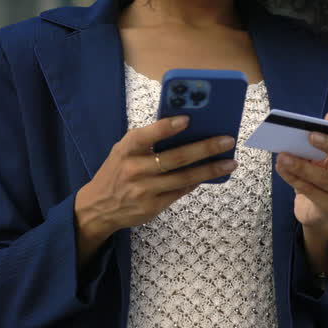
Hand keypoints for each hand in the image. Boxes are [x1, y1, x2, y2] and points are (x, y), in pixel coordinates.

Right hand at [74, 116, 237, 244]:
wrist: (97, 207)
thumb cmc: (118, 171)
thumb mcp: (123, 151)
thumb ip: (148, 140)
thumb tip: (188, 128)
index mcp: (126, 149)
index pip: (146, 136)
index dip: (166, 127)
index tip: (188, 119)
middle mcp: (134, 169)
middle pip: (175, 158)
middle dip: (204, 148)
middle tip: (227, 140)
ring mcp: (144, 190)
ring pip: (183, 178)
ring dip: (210, 169)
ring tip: (230, 162)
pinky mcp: (152, 207)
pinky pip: (181, 191)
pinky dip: (198, 181)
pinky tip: (213, 174)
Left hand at [275, 112, 327, 229]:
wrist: (316, 210)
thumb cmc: (317, 178)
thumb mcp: (318, 160)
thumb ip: (313, 148)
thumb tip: (295, 135)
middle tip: (310, 135)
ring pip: (325, 178)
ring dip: (301, 166)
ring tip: (283, 155)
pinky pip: (311, 191)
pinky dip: (293, 179)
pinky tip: (281, 169)